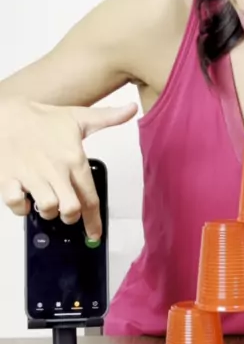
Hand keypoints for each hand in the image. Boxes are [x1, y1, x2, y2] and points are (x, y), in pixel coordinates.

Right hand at [0, 98, 136, 237]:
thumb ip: (107, 117)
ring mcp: (31, 175)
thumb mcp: (79, 116)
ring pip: (47, 208)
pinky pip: (16, 204)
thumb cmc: (42, 118)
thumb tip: (131, 109)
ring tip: (47, 201)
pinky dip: (20, 207)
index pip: (90, 197)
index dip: (94, 221)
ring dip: (48, 211)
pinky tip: (25, 198)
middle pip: (71, 208)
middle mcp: (55, 170)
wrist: (7, 113)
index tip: (95, 235)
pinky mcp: (8, 178)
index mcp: (74, 159)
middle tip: (67, 211)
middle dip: (71, 216)